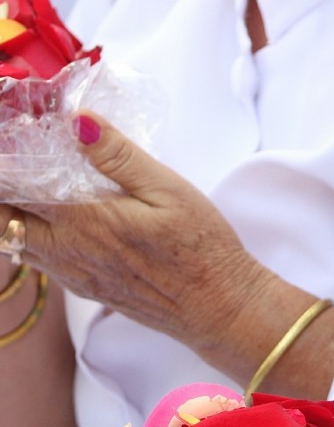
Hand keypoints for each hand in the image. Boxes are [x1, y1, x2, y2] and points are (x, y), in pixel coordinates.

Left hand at [10, 112, 275, 356]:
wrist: (219, 306)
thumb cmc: (202, 247)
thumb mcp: (168, 190)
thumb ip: (119, 156)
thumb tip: (79, 120)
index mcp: (83, 221)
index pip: (14, 189)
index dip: (8, 166)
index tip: (13, 144)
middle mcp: (67, 252)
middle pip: (2, 221)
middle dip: (5, 192)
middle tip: (19, 166)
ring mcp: (73, 275)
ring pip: (15, 242)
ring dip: (14, 214)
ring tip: (32, 187)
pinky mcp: (86, 288)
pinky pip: (40, 260)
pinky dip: (33, 235)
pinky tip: (60, 219)